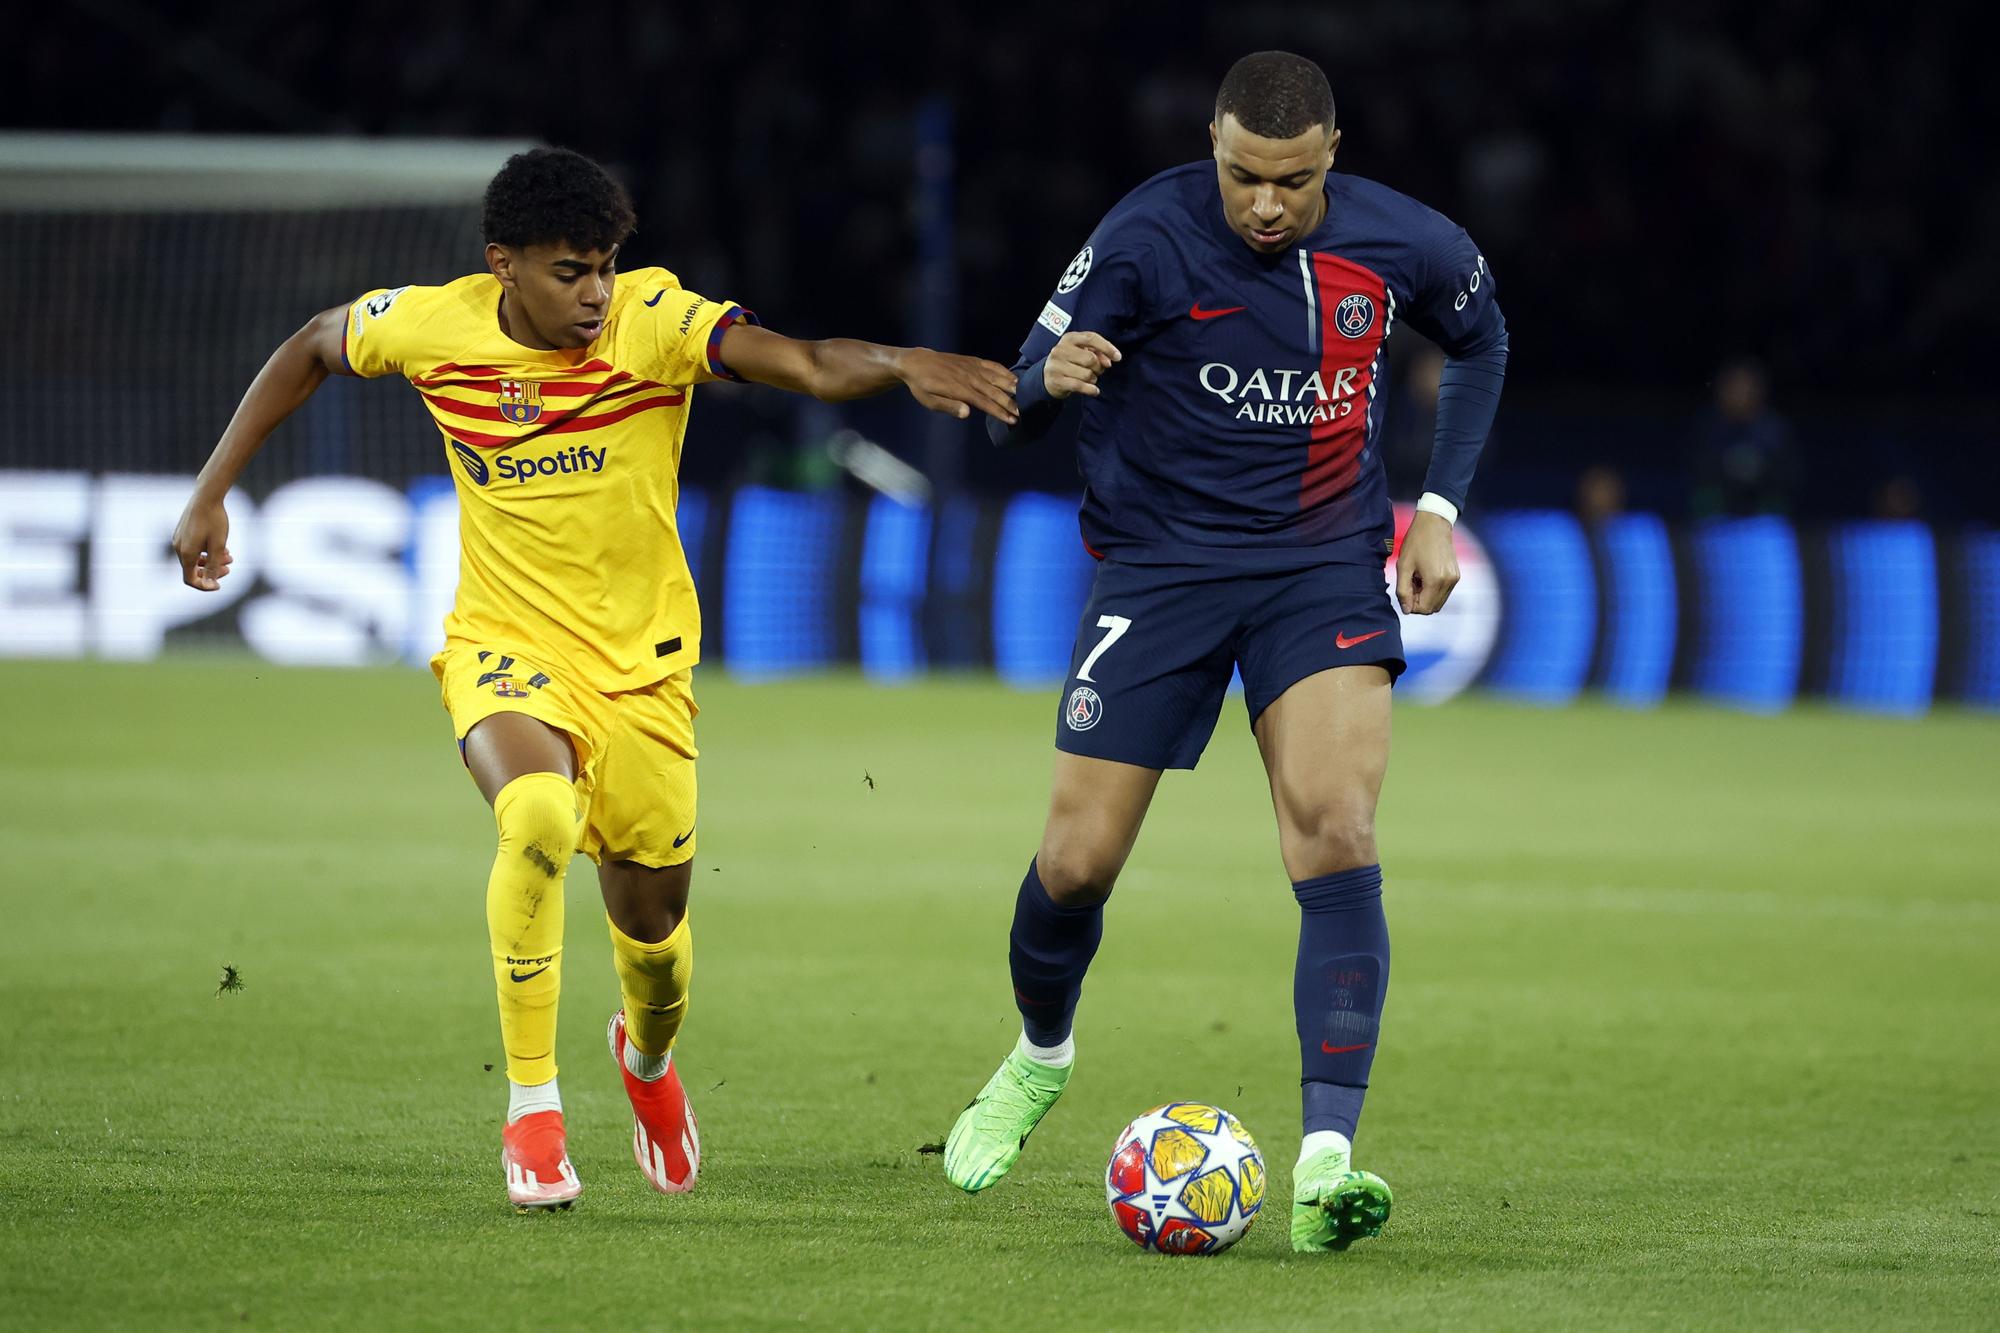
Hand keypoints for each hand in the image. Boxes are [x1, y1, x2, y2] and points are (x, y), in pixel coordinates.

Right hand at [172, 493, 232, 590]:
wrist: (207, 495)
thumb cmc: (214, 520)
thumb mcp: (218, 545)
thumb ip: (213, 566)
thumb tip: (209, 584)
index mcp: (186, 553)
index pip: (190, 579)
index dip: (204, 586)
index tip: (219, 585)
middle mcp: (178, 547)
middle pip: (193, 569)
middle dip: (212, 571)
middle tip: (229, 566)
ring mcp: (179, 539)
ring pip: (194, 558)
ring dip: (211, 561)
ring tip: (229, 556)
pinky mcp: (182, 531)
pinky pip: (193, 548)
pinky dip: (206, 551)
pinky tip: (221, 546)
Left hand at [898, 349, 1017, 422]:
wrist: (916, 362)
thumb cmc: (922, 386)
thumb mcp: (929, 401)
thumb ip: (949, 407)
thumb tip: (967, 413)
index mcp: (959, 389)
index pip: (984, 402)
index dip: (999, 412)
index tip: (1012, 419)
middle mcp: (969, 377)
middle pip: (994, 391)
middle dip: (1009, 402)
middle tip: (1022, 412)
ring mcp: (972, 367)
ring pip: (996, 377)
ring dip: (1011, 386)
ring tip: (1024, 395)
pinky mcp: (972, 360)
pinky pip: (992, 365)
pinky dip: (1004, 370)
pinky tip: (1013, 377)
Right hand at [1044, 330, 1120, 398]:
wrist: (1048, 377)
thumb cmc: (1070, 362)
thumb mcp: (1082, 352)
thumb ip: (1097, 353)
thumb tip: (1109, 362)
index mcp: (1069, 338)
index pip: (1091, 338)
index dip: (1106, 347)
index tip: (1118, 358)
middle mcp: (1060, 349)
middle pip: (1090, 359)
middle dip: (1099, 367)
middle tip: (1097, 371)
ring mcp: (1057, 365)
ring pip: (1086, 374)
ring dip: (1093, 379)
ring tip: (1089, 379)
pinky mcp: (1056, 380)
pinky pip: (1079, 386)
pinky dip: (1090, 390)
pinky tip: (1094, 391)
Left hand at [1396, 511, 1459, 613]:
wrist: (1434, 524)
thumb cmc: (1416, 542)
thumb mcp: (1403, 566)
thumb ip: (1403, 591)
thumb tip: (1407, 610)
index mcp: (1435, 581)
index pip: (1424, 609)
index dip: (1412, 605)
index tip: (1406, 591)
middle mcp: (1448, 582)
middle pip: (1433, 608)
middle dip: (1419, 602)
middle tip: (1411, 584)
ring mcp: (1454, 579)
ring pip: (1439, 601)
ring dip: (1426, 596)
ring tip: (1418, 579)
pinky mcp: (1456, 575)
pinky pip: (1444, 592)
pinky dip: (1434, 590)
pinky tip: (1426, 576)